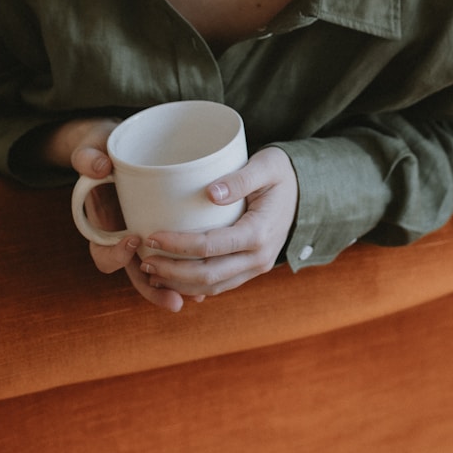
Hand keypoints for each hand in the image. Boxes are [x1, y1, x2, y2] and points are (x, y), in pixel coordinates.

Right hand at [63, 120, 190, 312]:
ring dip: (176, 288)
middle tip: (175, 300)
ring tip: (198, 298)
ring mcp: (144, 238)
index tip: (133, 239)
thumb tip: (101, 168)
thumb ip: (89, 156)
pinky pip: (175, 257)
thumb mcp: (91, 147)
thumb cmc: (102, 147)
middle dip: (155, 289)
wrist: (117, 145)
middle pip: (135, 274)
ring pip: (159, 273)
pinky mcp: (164, 231)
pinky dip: (189, 269)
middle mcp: (122, 238)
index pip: (102, 253)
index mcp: (101, 225)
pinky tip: (211, 277)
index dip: (115, 254)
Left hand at [135, 147, 298, 300]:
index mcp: (259, 233)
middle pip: (207, 275)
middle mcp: (258, 258)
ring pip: (212, 286)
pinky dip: (195, 286)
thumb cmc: (282, 173)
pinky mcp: (251, 269)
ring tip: (151, 272)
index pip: (209, 246)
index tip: (152, 236)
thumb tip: (210, 192)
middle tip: (143, 260)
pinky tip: (174, 279)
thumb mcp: (266, 166)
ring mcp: (256, 267)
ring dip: (180, 283)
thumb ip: (240, 178)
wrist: (308, 191)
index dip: (177, 245)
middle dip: (171, 271)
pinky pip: (221, 284)